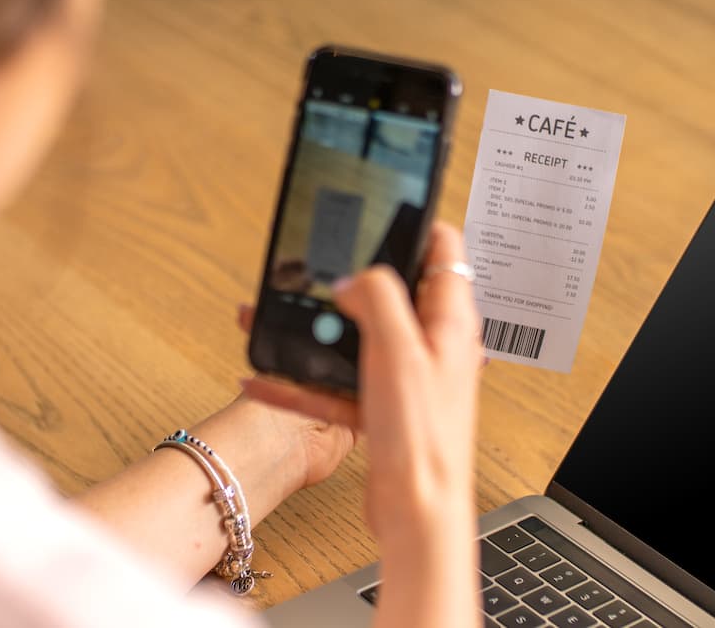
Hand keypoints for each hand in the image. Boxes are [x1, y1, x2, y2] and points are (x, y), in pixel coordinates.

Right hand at [241, 222, 482, 544]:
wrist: (416, 512)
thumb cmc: (424, 437)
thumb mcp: (400, 350)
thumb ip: (378, 298)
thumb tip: (353, 277)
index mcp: (449, 320)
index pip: (442, 249)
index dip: (416, 220)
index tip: (386, 201)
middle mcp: (430, 343)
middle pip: (390, 290)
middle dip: (348, 276)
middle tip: (316, 260)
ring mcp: (405, 375)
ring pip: (354, 337)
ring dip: (315, 330)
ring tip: (273, 317)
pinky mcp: (381, 405)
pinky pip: (336, 381)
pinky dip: (303, 379)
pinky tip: (265, 379)